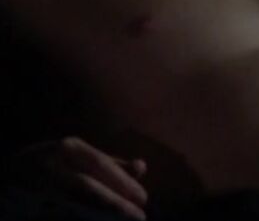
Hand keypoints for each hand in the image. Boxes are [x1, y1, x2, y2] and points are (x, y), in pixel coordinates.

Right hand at [4, 137, 147, 219]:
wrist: (11, 174)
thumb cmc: (55, 162)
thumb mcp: (81, 156)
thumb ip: (110, 163)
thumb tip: (142, 167)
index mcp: (68, 147)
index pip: (100, 164)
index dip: (122, 181)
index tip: (143, 198)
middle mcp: (53, 164)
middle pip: (87, 186)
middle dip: (115, 203)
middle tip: (139, 216)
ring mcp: (40, 185)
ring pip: (74, 204)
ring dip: (100, 214)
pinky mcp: (31, 205)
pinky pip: (62, 213)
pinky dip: (82, 218)